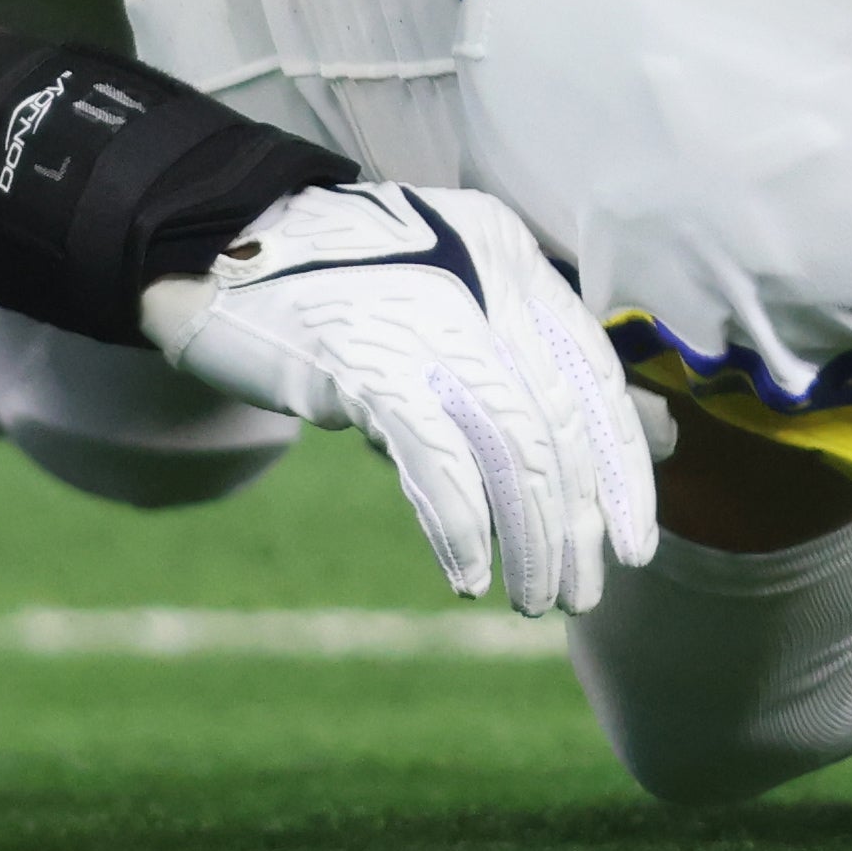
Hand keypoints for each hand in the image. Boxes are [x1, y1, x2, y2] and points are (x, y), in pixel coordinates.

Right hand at [142, 180, 660, 615]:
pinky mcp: (364, 356)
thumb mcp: (444, 305)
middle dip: (579, 522)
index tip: (635, 544)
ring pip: (509, 446)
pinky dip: (460, 527)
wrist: (208, 251)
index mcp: (509, 256)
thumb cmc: (335, 290)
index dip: (622, 466)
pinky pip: (435, 459)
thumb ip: (524, 358)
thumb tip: (642, 435)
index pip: (592, 373)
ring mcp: (423, 315)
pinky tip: (467, 575)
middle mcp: (480, 274)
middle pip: (558, 419)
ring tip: (532, 599)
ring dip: (529, 540)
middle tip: (580, 592)